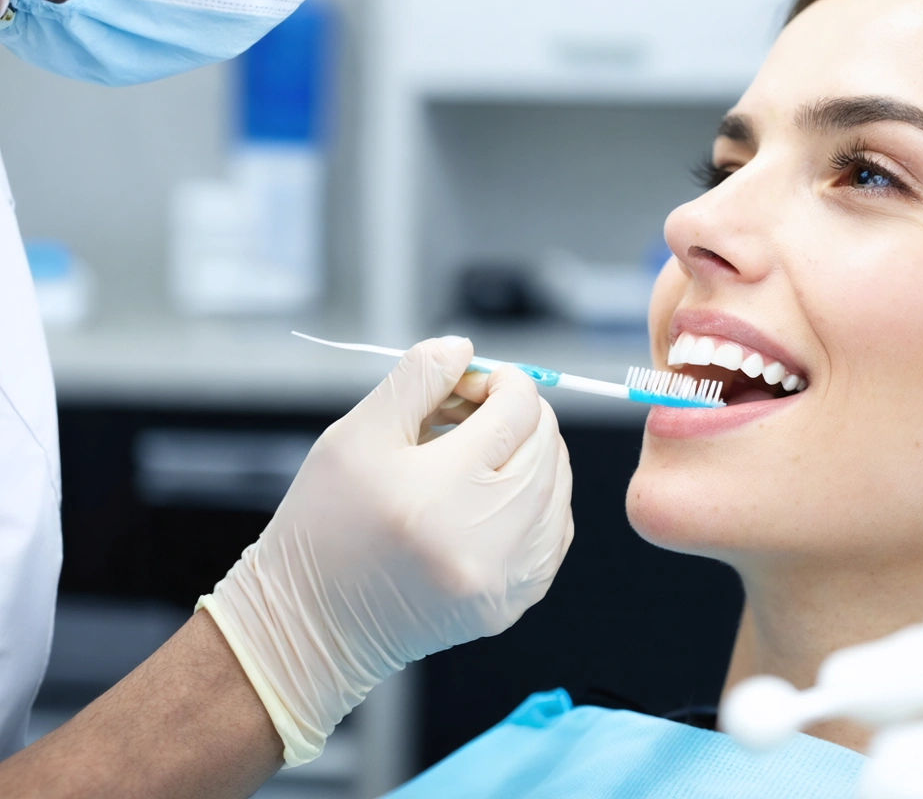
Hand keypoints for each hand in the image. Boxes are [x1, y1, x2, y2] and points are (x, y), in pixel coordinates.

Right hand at [199, 337, 574, 764]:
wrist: (311, 624)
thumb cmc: (324, 525)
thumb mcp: (355, 435)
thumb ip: (418, 378)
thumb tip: (467, 349)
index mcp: (443, 491)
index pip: (517, 411)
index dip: (504, 382)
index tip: (478, 380)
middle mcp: (486, 539)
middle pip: (546, 446)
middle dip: (521, 416)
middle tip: (476, 413)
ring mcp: (506, 579)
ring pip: (558, 487)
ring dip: (531, 457)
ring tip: (479, 456)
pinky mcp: (513, 603)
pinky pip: (554, 532)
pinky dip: (537, 502)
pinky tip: (494, 496)